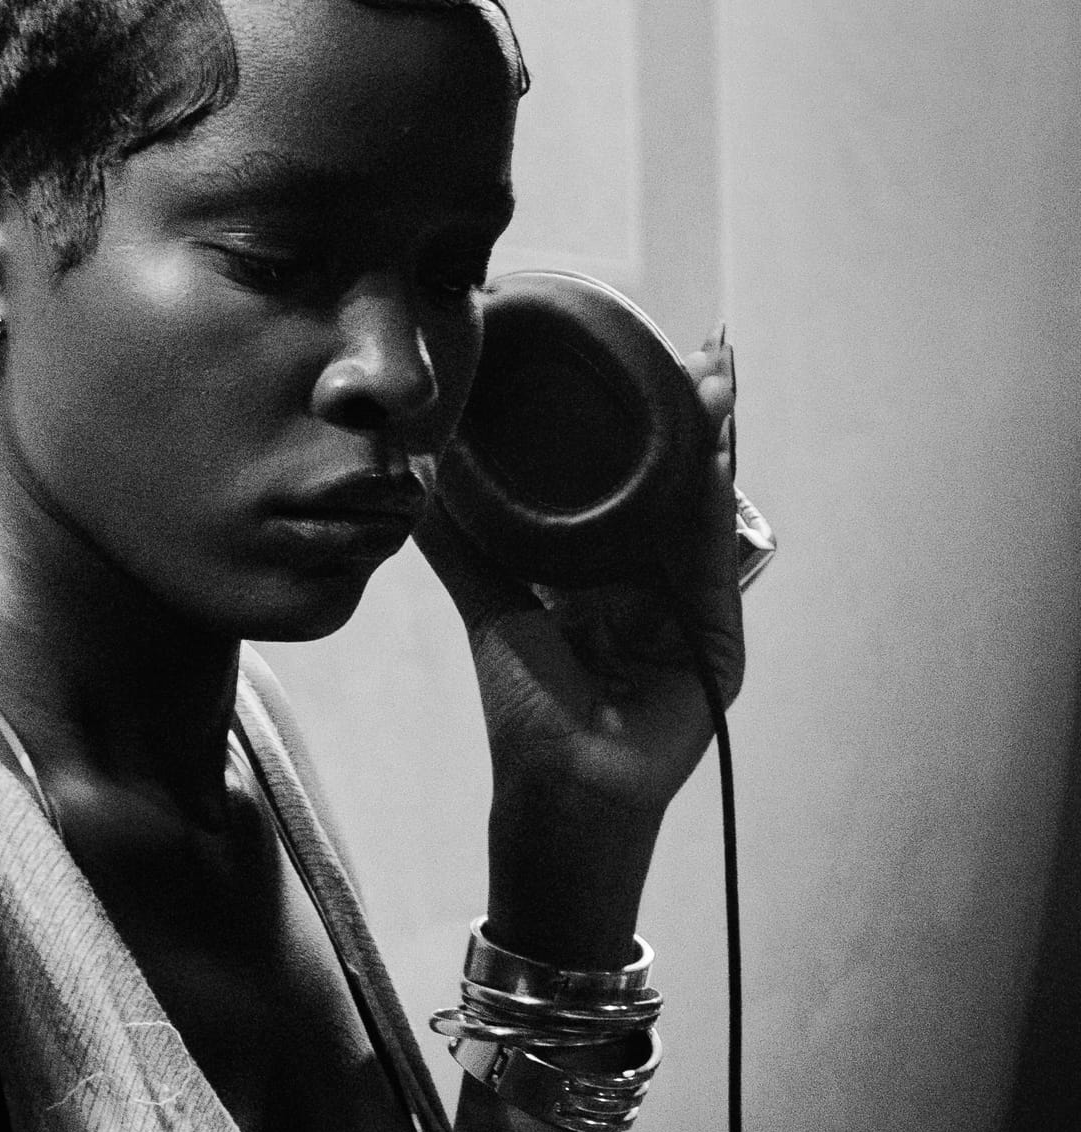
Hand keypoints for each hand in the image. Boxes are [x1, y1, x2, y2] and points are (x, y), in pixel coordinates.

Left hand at [416, 335, 742, 962]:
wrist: (566, 778)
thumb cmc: (527, 703)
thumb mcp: (491, 600)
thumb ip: (461, 540)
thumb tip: (413, 478)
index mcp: (598, 566)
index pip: (621, 478)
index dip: (630, 423)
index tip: (632, 359)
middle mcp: (647, 573)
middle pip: (673, 479)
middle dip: (685, 417)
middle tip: (694, 352)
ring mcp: (687, 598)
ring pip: (703, 503)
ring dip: (712, 441)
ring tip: (713, 379)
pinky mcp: (718, 627)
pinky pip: (717, 552)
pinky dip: (715, 500)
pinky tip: (714, 450)